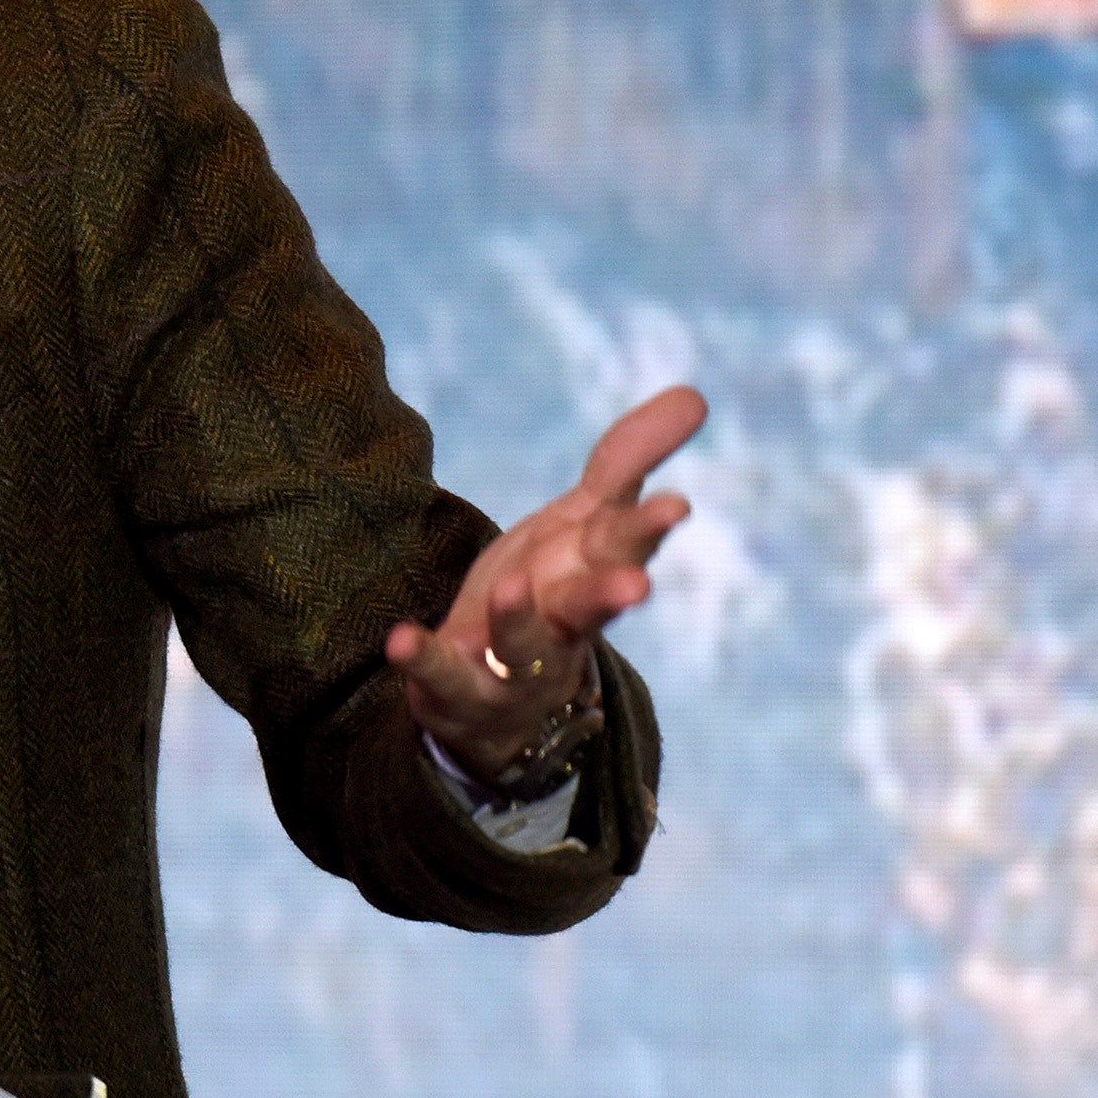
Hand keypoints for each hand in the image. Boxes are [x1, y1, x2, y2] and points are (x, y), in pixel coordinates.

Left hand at [387, 386, 703, 783]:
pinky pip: (444, 675)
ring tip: (509, 586)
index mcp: (591, 571)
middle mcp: (563, 622)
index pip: (624, 545)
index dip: (648, 527)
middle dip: (611, 592)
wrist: (505, 704)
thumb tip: (695, 393)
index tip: (676, 506)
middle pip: (590, 606)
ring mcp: (514, 663)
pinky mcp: (461, 688)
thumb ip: (628, 460)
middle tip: (636, 586)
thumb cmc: (552, 591)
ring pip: (523, 647)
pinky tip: (402, 640)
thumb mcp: (584, 521)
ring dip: (517, 619)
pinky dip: (425, 659)